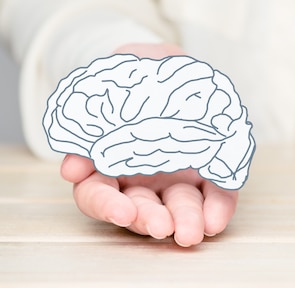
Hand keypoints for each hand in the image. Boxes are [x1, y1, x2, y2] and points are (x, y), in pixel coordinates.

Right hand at [59, 43, 238, 246]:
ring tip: (191, 232)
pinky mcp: (210, 175)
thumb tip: (76, 165)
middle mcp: (140, 176)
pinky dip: (216, 209)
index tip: (120, 210)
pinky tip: (216, 220)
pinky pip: (214, 195)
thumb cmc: (145, 69)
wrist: (182, 65)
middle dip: (148, 219)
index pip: (97, 191)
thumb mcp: (126, 66)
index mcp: (110, 156)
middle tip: (161, 226)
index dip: (104, 203)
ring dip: (182, 221)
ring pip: (174, 209)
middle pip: (136, 209)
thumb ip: (103, 104)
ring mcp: (176, 178)